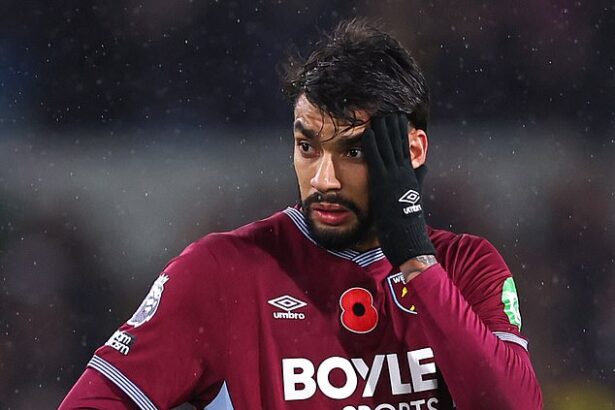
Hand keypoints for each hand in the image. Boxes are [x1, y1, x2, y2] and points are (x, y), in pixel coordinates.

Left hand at [361, 114, 435, 266]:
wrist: (408, 239)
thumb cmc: (408, 221)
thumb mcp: (415, 194)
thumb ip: (419, 178)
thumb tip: (423, 166)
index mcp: (409, 174)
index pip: (404, 146)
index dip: (400, 130)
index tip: (396, 115)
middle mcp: (402, 172)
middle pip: (397, 142)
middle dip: (392, 123)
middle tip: (387, 105)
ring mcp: (393, 177)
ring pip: (387, 147)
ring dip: (382, 128)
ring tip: (378, 111)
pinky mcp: (382, 184)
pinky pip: (376, 160)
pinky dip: (372, 145)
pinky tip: (368, 132)